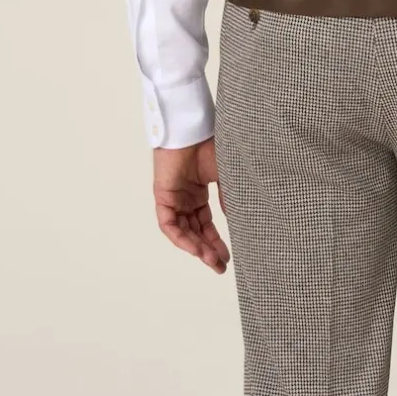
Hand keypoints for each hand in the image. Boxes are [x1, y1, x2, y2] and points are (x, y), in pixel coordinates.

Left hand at [152, 137, 229, 273]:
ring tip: (212, 261)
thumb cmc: (210, 145)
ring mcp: (174, 199)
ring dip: (197, 248)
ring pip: (183, 232)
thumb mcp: (225, 176)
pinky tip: (195, 248)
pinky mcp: (163, 197)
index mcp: (199, 193)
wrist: (193, 129)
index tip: (227, 257)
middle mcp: (185, 199)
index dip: (216, 241)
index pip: (206, 224)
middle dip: (208, 250)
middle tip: (220, 267)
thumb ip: (228, 198)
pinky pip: (169, 225)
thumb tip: (233, 219)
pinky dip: (181, 238)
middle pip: (195, 232)